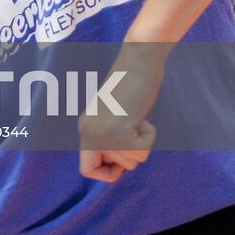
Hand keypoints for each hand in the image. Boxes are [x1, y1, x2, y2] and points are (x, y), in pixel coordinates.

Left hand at [78, 47, 164, 182]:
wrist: (137, 62)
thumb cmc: (132, 87)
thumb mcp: (115, 117)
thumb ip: (111, 139)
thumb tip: (119, 168)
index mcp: (84, 128)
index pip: (86, 169)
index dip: (107, 173)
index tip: (122, 160)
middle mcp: (88, 133)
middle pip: (117, 168)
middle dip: (133, 153)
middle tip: (132, 127)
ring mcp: (101, 133)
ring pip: (132, 161)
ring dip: (142, 142)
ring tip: (136, 117)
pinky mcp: (118, 130)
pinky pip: (143, 151)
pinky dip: (150, 136)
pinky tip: (141, 116)